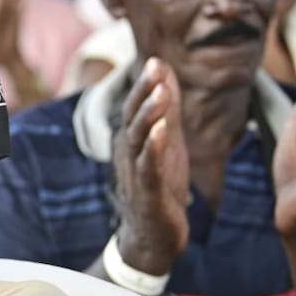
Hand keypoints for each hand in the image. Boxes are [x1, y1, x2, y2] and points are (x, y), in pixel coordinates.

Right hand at [111, 57, 189, 274]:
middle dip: (144, 92)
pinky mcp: (148, 193)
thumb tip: (164, 71)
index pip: (136, 107)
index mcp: (134, 139)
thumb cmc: (157, 185)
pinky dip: (153, 149)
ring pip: (139, 139)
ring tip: (161, 94)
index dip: (145, 84)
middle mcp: (130, 153)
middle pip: (133, 117)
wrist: (151, 235)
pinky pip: (148, 168)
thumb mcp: (165, 142)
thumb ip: (165, 108)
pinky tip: (160, 132)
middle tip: (154, 68)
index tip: (156, 61)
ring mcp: (136, 172)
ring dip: (149, 115)